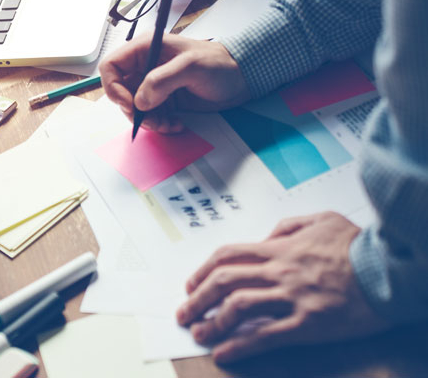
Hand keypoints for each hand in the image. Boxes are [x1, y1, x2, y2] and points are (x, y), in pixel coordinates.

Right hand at [99, 34, 249, 132]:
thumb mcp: (191, 67)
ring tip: (168, 124)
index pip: (111, 66)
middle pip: (120, 92)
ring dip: (148, 121)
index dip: (113, 86)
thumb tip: (139, 101)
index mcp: (145, 49)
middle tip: (152, 120)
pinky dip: (159, 124)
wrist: (242, 78)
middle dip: (133, 110)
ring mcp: (153, 84)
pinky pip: (149, 116)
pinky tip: (176, 124)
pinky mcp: (163, 100)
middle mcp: (145, 66)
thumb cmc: (219, 63)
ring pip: (134, 108)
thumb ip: (162, 81)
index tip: (129, 103)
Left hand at [176, 212, 387, 363]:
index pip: (228, 256)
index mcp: (280, 247)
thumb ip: (290, 225)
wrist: (390, 268)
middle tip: (183, 313)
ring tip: (199, 334)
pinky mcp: (308, 324)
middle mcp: (279, 271)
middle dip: (197, 299)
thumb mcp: (322, 220)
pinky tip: (224, 353)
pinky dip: (240, 345)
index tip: (191, 285)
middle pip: (224, 281)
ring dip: (213, 322)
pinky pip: (265, 336)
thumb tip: (266, 234)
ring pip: (238, 307)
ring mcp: (292, 298)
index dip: (202, 271)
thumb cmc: (359, 244)